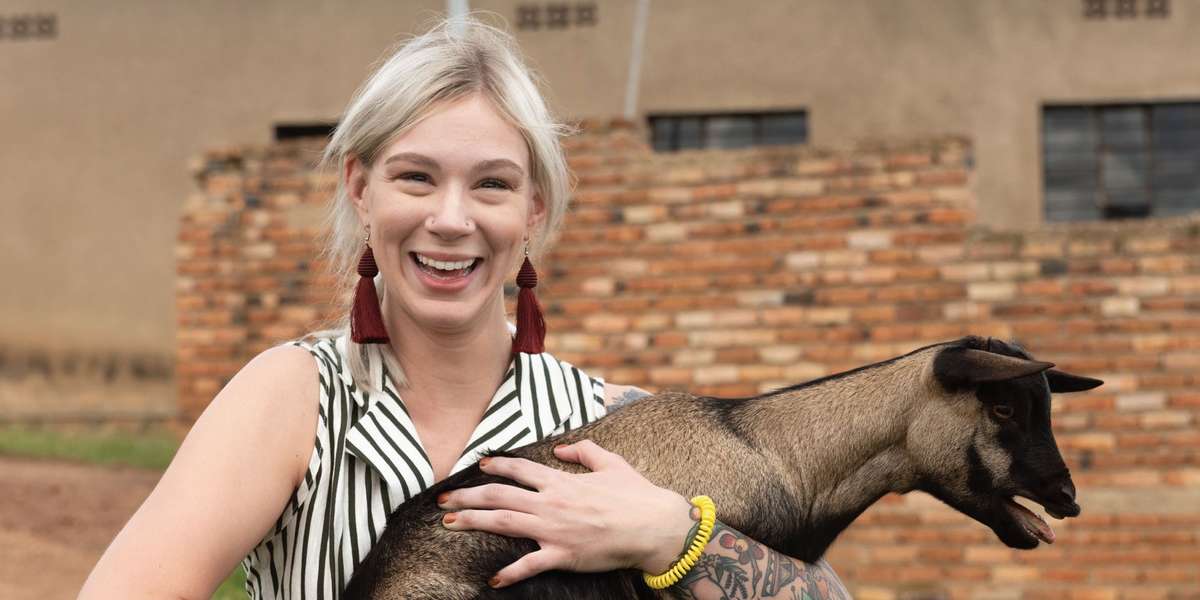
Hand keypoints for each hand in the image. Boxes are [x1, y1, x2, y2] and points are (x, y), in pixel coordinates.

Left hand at [436, 440, 694, 587]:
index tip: (478, 465)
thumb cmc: (635, 494)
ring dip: (474, 521)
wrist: (653, 526)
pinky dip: (510, 573)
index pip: (518, 469)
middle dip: (467, 496)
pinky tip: (492, 580)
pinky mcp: (562, 554)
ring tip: (450, 522)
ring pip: (504, 522)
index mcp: (561, 481)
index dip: (495, 465)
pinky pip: (530, 564)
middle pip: (499, 496)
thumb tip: (562, 446)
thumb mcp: (611, 462)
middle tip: (443, 499)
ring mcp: (554, 529)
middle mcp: (551, 503)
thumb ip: (584, 450)